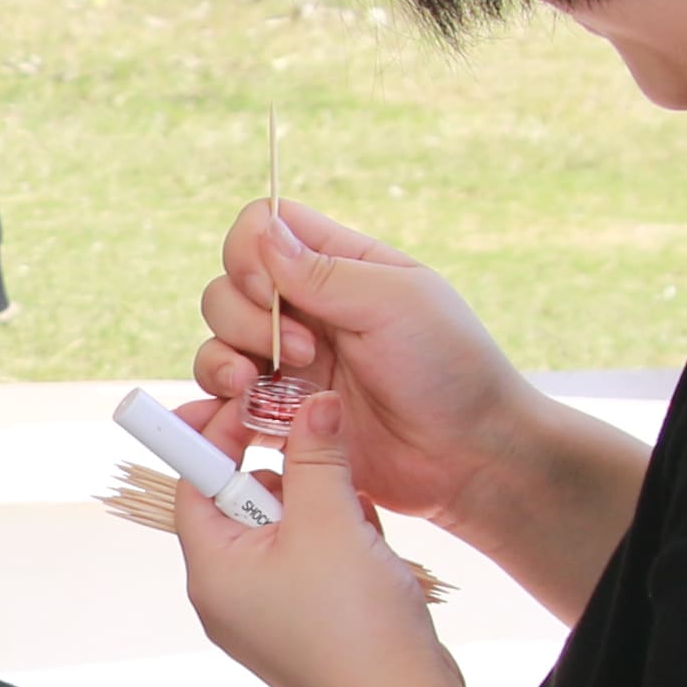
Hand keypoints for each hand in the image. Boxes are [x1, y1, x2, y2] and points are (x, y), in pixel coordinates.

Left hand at [159, 378, 461, 686]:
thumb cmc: (354, 623)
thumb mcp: (331, 521)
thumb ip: (314, 456)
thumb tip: (311, 404)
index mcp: (212, 571)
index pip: (193, 483)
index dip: (218, 436)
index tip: (252, 403)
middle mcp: (228, 596)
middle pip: (243, 504)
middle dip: (292, 479)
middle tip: (327, 469)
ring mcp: (267, 615)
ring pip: (288, 531)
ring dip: (326, 511)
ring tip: (360, 527)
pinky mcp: (306, 627)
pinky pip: (314, 563)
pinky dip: (343, 544)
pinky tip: (375, 555)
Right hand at [194, 201, 560, 540]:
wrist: (469, 456)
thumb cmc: (451, 369)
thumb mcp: (396, 303)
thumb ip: (324, 270)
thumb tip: (262, 231)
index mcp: (339, 268)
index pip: (263, 229)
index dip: (251, 254)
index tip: (276, 290)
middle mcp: (307, 311)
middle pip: (227, 287)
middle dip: (243, 317)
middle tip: (304, 351)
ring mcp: (290, 366)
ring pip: (217, 344)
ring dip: (224, 360)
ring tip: (260, 386)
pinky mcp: (282, 419)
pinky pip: (225, 405)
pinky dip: (217, 407)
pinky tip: (242, 418)